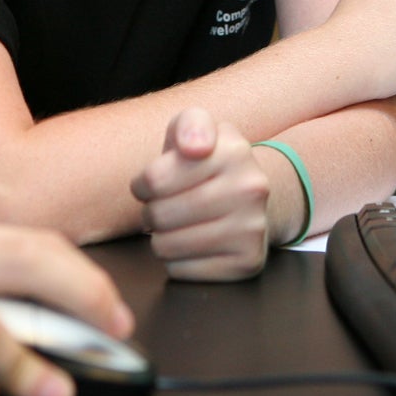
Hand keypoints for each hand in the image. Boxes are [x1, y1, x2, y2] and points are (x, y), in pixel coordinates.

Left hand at [131, 108, 272, 281]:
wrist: (250, 197)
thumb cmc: (206, 163)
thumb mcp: (196, 128)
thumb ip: (190, 124)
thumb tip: (195, 146)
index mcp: (235, 150)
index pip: (155, 179)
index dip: (143, 184)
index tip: (151, 183)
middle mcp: (251, 189)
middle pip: (159, 215)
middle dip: (151, 213)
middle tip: (164, 207)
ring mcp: (252, 229)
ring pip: (167, 247)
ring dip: (161, 238)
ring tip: (176, 225)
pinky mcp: (248, 263)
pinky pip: (182, 271)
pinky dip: (178, 261)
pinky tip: (192, 244)